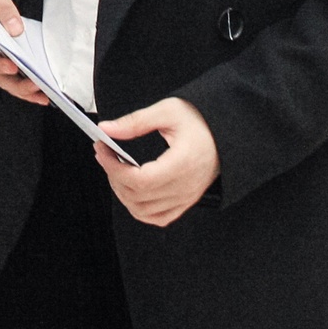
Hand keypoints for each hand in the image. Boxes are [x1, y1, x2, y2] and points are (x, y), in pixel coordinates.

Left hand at [95, 96, 218, 226]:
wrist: (226, 134)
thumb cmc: (200, 121)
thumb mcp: (168, 111)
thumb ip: (135, 122)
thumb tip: (106, 129)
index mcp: (183, 164)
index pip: (140, 180)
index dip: (114, 168)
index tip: (102, 149)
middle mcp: (185, 187)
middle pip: (138, 196)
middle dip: (114, 176)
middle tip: (105, 153)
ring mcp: (186, 198)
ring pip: (144, 211)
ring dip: (123, 192)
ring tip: (116, 168)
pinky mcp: (185, 202)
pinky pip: (157, 217)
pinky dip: (139, 208)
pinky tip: (132, 188)